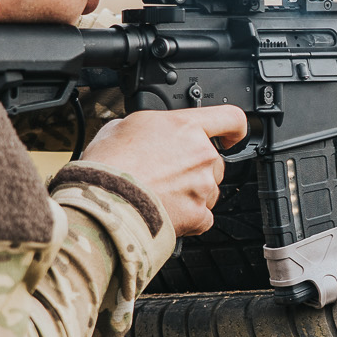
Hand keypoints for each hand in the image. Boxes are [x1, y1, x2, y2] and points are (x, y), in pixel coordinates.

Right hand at [77, 106, 248, 236]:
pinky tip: (166, 213)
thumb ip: (147, 127)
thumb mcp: (120, 127)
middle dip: (196, 168)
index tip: (232, 136)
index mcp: (185, 127)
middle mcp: (201, 154)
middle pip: (214, 161)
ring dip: (192, 193)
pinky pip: (203, 216)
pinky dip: (189, 218)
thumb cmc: (107, 165)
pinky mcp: (198, 215)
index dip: (234, 128)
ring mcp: (202, 186)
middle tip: (167, 175)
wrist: (102, 203)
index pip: (230, 118)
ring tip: (160, 195)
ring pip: (209, 189)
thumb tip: (144, 134)